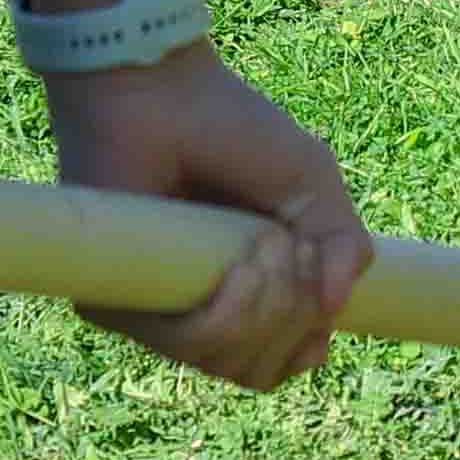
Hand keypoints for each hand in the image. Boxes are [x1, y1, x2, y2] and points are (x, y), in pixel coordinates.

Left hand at [44, 45, 362, 391]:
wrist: (160, 90)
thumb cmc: (233, 128)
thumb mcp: (312, 184)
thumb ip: (344, 246)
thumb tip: (337, 312)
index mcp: (247, 290)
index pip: (286, 358)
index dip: (311, 336)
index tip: (320, 276)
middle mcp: (200, 310)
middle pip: (262, 370)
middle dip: (296, 317)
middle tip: (294, 249)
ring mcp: (158, 311)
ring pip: (229, 363)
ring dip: (268, 311)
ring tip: (268, 245)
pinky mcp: (115, 305)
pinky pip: (186, 345)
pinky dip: (230, 312)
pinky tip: (244, 264)